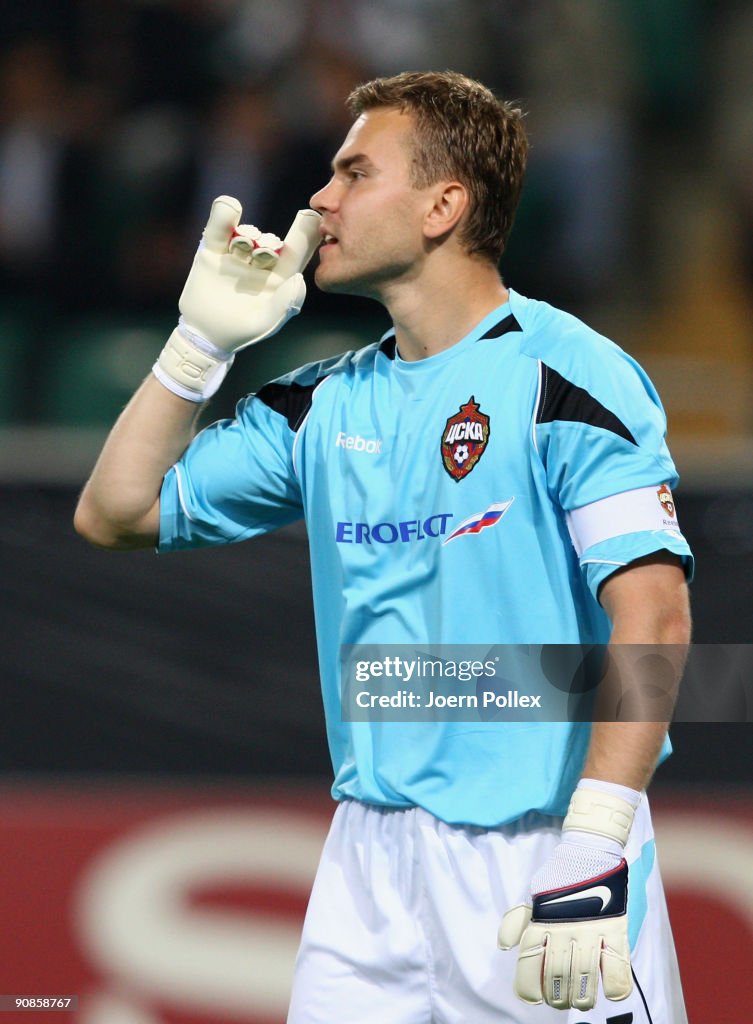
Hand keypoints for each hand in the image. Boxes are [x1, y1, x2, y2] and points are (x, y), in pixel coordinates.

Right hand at [154, 197, 321, 401]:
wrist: (204, 335)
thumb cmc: (241, 333)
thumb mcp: (265, 323)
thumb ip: (284, 304)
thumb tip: (299, 279)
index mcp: (280, 278)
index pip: (296, 254)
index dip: (305, 235)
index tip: (313, 217)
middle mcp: (260, 263)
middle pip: (271, 242)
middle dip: (269, 243)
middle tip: (265, 250)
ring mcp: (237, 255)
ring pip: (247, 235)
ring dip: (249, 236)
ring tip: (244, 246)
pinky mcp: (212, 252)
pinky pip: (218, 230)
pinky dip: (222, 217)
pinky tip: (229, 207)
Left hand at [498, 784, 638, 1010]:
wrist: (590, 851)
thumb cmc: (559, 878)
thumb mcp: (534, 896)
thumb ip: (517, 921)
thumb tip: (504, 945)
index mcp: (541, 920)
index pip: (529, 962)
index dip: (529, 987)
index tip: (534, 998)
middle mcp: (564, 928)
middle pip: (556, 975)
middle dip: (556, 996)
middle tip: (559, 998)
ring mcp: (591, 929)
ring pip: (584, 977)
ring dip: (581, 996)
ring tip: (581, 1000)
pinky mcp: (616, 929)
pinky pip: (617, 967)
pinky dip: (614, 986)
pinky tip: (610, 991)